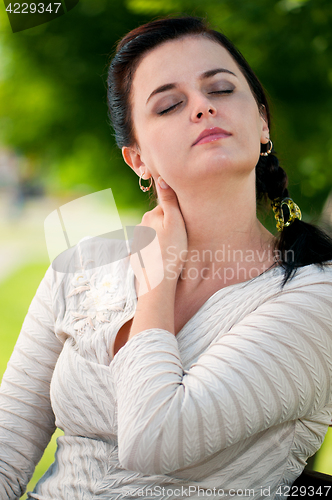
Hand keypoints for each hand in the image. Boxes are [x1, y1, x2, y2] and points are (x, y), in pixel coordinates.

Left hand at [130, 176, 187, 294]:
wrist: (157, 279)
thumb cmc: (171, 250)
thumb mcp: (175, 222)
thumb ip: (169, 200)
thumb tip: (162, 178)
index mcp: (151, 215)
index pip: (168, 208)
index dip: (178, 216)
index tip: (184, 226)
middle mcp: (142, 225)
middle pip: (161, 220)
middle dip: (170, 226)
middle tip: (180, 240)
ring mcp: (139, 240)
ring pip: (157, 234)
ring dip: (164, 239)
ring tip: (173, 251)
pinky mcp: (139, 253)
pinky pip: (152, 247)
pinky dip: (158, 250)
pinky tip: (165, 258)